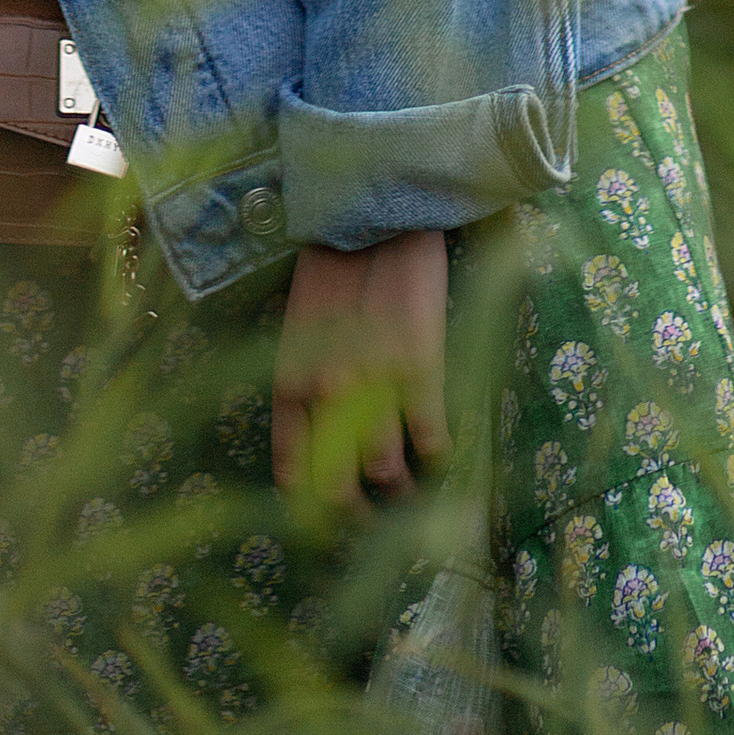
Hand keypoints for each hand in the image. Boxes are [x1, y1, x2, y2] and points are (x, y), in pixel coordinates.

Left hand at [271, 230, 451, 504]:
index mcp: (290, 381)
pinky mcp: (421, 369)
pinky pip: (433, 441)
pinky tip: (443, 453)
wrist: (373, 213)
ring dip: (405, 490)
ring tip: (415, 490)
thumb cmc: (332, 265)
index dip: (313, 508)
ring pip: (389, 473)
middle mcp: (325, 393)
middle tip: (378, 518)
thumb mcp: (299, 328)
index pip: (294, 472)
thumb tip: (325, 433)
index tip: (332, 521)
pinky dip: (441, 456)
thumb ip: (306, 380)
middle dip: (360, 516)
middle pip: (340, 489)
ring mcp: (373, 385)